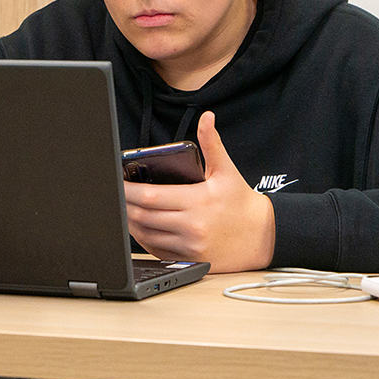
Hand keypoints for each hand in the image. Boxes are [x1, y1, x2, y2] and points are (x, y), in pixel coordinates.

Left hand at [123, 111, 274, 272]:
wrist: (263, 235)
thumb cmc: (241, 202)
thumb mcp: (226, 170)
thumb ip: (212, 143)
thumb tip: (207, 118)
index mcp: (197, 201)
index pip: (152, 196)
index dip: (129, 190)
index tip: (118, 183)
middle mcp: (192, 226)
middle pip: (144, 216)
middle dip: (125, 205)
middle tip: (115, 195)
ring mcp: (190, 246)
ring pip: (147, 234)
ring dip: (130, 222)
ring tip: (122, 209)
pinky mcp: (190, 260)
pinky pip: (158, 251)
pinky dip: (144, 240)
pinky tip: (138, 228)